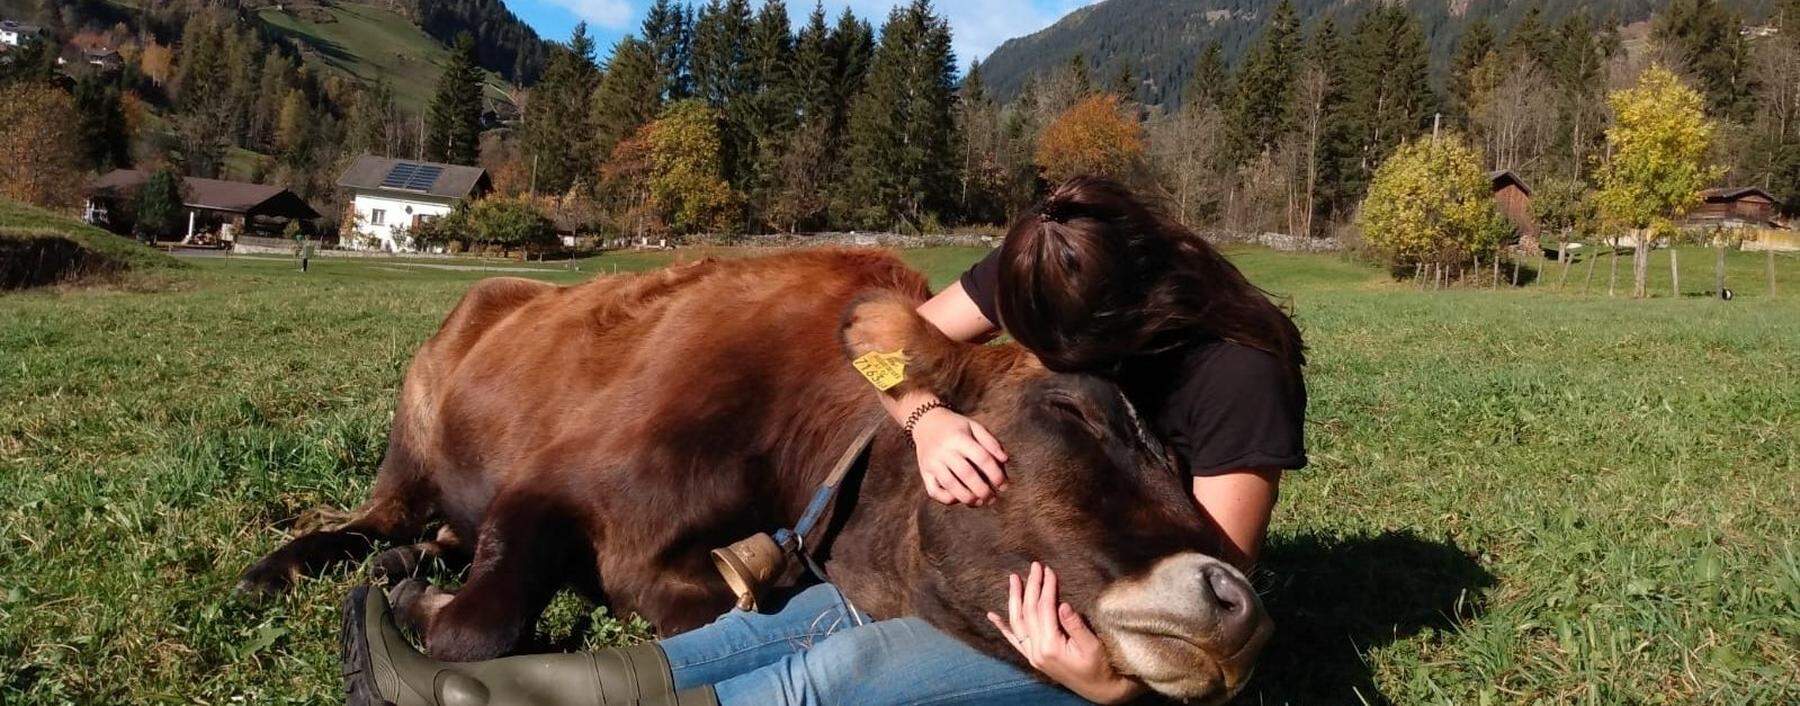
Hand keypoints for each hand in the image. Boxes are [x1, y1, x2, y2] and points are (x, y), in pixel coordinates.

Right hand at [909, 407, 1006, 505]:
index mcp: (959, 437)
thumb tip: (1005, 460)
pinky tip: (960, 499)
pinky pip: (934, 492)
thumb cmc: (956, 427)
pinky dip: (948, 499)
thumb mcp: (974, 426)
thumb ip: (991, 442)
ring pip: (950, 485)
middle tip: (993, 498)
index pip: (982, 458)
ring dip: (968, 498)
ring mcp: (932, 462)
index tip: (1004, 485)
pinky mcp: (924, 472)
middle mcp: (944, 450)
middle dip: (983, 490)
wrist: (925, 422)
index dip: (996, 474)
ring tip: (980, 502)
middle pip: (966, 474)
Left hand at [987, 563, 1144, 704]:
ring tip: (1014, 578)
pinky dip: (1002, 627)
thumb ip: (1075, 625)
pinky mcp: (1032, 658)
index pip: (1044, 609)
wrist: (1098, 689)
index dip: (1046, 587)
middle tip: (1035, 566)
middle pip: (1029, 612)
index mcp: (1050, 646)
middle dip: (1031, 587)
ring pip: (1018, 622)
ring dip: (1014, 599)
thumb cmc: (1099, 666)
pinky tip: (992, 616)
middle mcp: (1036, 651)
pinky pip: (1013, 640)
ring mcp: (1032, 655)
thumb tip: (1062, 604)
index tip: (1049, 570)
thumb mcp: (1092, 645)